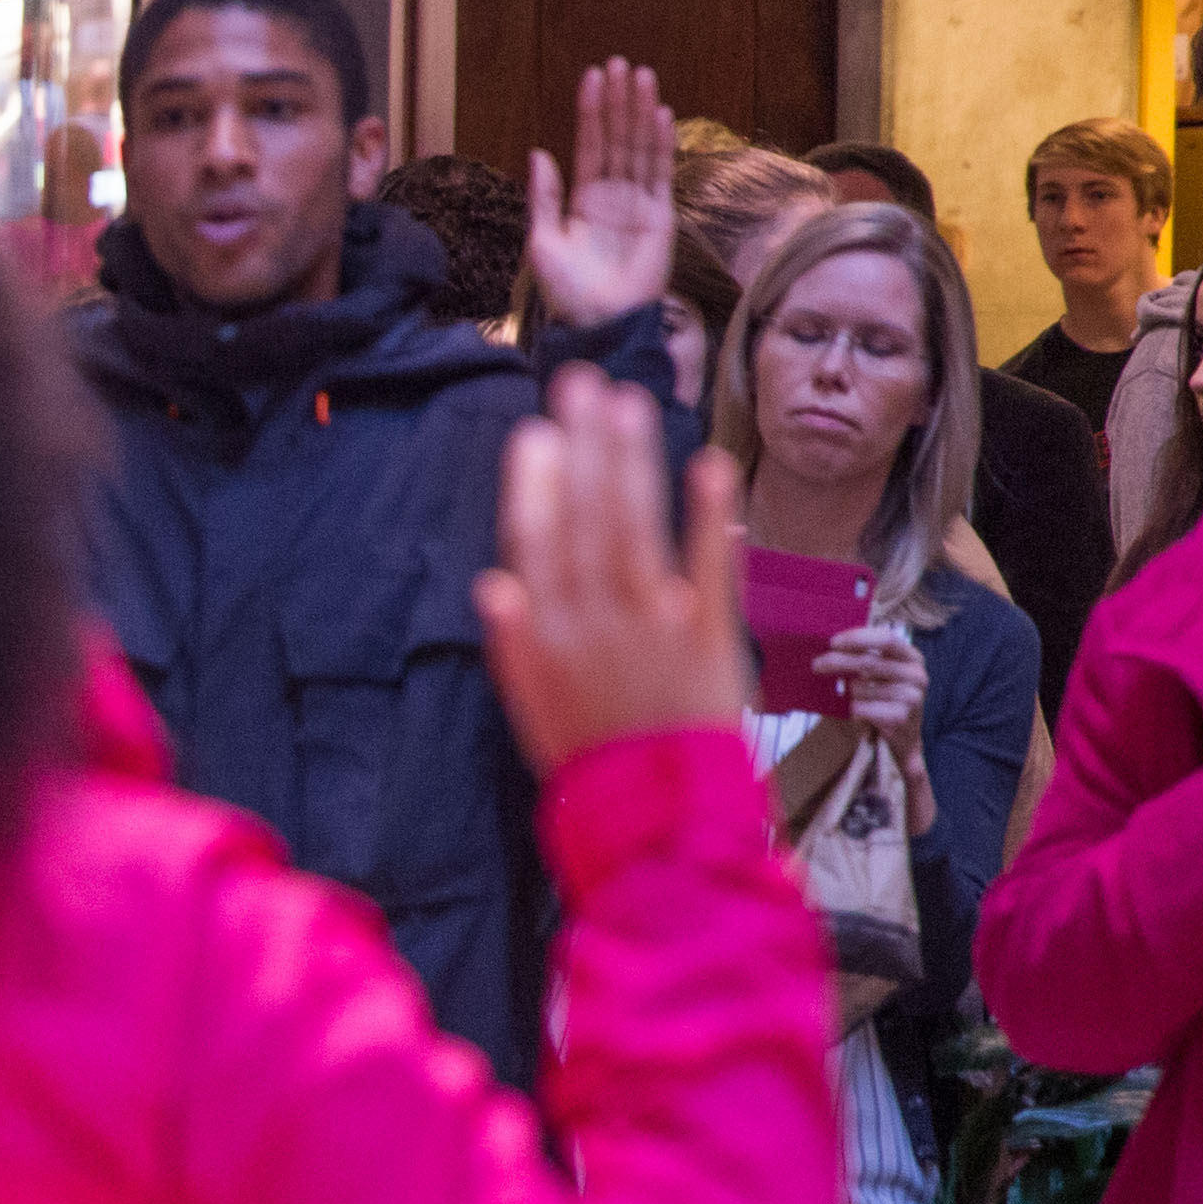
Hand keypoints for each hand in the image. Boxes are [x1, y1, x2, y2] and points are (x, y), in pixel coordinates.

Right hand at [474, 364, 749, 773]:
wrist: (657, 818)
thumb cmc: (588, 755)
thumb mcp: (530, 705)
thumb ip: (515, 643)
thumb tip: (494, 584)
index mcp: (544, 639)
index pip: (535, 546)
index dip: (534, 487)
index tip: (536, 434)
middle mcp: (595, 625)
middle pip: (585, 519)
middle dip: (583, 449)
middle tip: (583, 385)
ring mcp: (653, 628)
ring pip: (637, 530)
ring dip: (633, 464)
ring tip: (630, 405)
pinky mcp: (708, 638)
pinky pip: (709, 569)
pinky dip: (709, 519)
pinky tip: (709, 467)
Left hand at [526, 59, 679, 330]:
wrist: (599, 323)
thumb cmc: (567, 292)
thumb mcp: (542, 241)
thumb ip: (543, 197)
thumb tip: (539, 151)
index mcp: (582, 200)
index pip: (589, 145)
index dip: (591, 111)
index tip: (592, 76)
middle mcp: (613, 196)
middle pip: (617, 139)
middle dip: (618, 102)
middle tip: (620, 63)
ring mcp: (639, 204)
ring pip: (640, 149)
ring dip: (641, 113)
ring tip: (642, 77)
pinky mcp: (661, 218)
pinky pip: (661, 175)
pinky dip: (661, 145)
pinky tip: (659, 116)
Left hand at [817, 622, 936, 832]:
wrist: (906, 735)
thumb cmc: (888, 697)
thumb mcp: (884, 672)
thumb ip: (867, 655)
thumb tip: (831, 645)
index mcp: (913, 657)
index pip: (886, 638)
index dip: (858, 637)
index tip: (832, 642)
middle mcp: (917, 675)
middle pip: (867, 662)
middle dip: (836, 662)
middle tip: (816, 665)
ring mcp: (912, 697)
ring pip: (860, 688)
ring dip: (848, 693)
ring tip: (854, 698)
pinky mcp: (901, 718)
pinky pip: (860, 708)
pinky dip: (853, 710)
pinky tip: (859, 713)